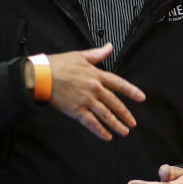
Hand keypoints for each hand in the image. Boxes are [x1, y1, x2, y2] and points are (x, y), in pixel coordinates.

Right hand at [30, 43, 145, 140]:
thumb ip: (97, 54)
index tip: (141, 98)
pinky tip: (107, 136)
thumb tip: (109, 47)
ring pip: (106, 115)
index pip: (119, 84)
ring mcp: (86, 100)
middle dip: (125, 114)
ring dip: (116, 124)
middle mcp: (94, 88)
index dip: (131, 91)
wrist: (41, 75)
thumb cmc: (58, 64)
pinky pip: (91, 123)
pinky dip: (100, 131)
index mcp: (97, 75)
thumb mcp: (80, 55)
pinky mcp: (76, 110)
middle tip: (133, 123)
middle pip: (115, 103)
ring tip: (124, 131)